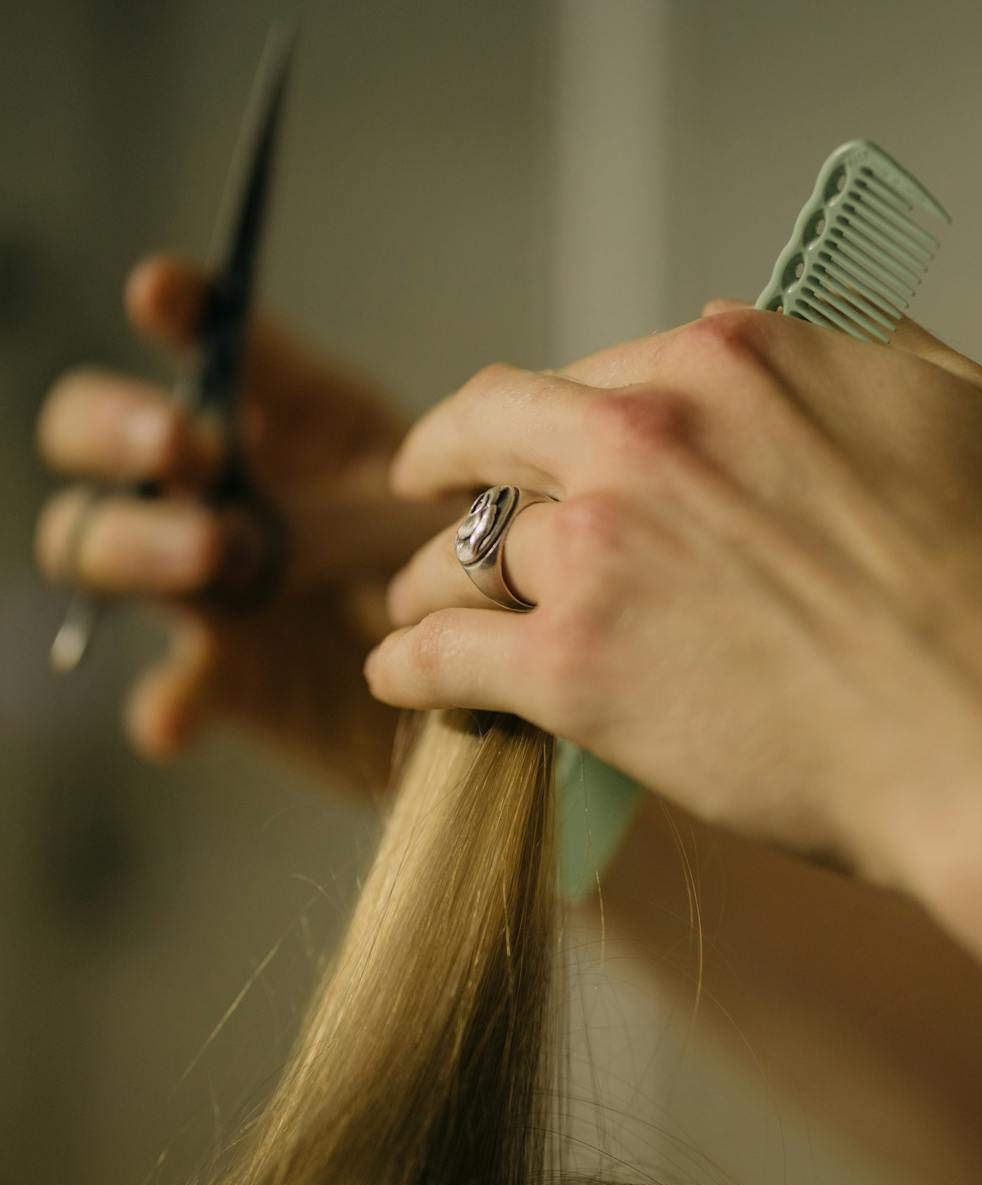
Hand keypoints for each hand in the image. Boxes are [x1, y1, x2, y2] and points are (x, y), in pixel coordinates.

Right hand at [35, 255, 454, 786]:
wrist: (502, 684)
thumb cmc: (476, 563)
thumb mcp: (455, 509)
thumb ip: (396, 496)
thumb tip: (364, 487)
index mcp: (288, 417)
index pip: (209, 344)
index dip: (179, 311)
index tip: (161, 290)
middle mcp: (218, 487)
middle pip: (97, 435)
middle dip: (121, 427)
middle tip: (184, 442)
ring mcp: (203, 580)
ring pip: (97, 542)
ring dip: (138, 540)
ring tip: (213, 551)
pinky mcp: (222, 677)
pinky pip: (171, 689)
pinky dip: (167, 700)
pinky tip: (174, 715)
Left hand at [370, 301, 981, 884]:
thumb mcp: (974, 412)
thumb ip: (874, 353)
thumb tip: (824, 337)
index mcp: (739, 360)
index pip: (617, 365)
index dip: (587, 408)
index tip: (567, 441)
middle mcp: (648, 430)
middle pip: (498, 424)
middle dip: (454, 453)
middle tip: (431, 484)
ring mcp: (602, 548)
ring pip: (464, 549)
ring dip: (433, 575)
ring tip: (420, 607)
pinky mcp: (574, 668)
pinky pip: (442, 655)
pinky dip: (412, 663)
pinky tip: (405, 675)